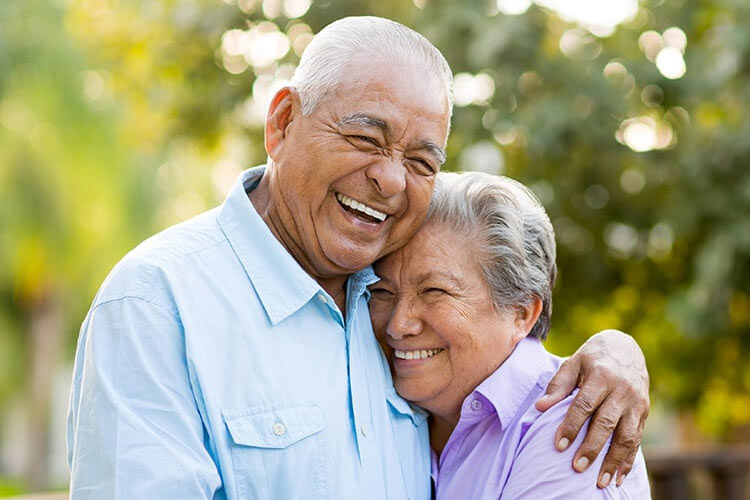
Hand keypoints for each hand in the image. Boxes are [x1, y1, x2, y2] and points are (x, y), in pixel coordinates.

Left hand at [534, 329, 648, 487]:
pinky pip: (638, 440)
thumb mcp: (573, 363)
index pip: (584, 405)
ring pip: (627, 436)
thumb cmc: (593, 358)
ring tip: (600, 482)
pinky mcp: (644, 412)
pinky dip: (629, 460)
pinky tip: (619, 477)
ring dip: (614, 461)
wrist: (627, 348)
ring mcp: (636, 402)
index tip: (559, 445)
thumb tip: (540, 407)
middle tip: (577, 468)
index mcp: (601, 376)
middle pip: (606, 423)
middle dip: (592, 448)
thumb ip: (558, 385)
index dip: (572, 425)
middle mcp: (622, 390)